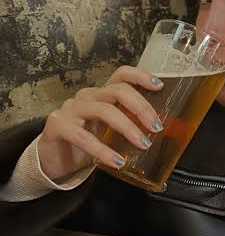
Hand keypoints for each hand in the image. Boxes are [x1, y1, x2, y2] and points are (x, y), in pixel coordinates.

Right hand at [37, 66, 164, 179]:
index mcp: (102, 93)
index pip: (121, 74)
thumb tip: (161, 131)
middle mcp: (87, 96)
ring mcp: (71, 109)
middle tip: (157, 127)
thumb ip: (130, 125)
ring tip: (144, 144)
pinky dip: (104, 150)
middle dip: (141, 108)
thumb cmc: (87, 142)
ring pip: (104, 110)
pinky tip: (118, 162)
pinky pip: (83, 137)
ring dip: (128, 128)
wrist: (52, 159)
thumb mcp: (111, 131)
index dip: (140, 76)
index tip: (160, 86)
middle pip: (117, 91)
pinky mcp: (58, 126)